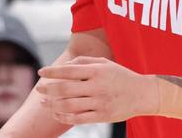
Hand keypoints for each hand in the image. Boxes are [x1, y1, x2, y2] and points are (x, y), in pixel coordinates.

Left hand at [36, 56, 157, 124]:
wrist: (142, 94)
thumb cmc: (120, 75)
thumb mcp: (105, 63)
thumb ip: (84, 61)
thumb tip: (64, 66)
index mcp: (97, 71)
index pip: (69, 70)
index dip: (52, 71)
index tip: (41, 72)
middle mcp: (97, 86)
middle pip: (65, 89)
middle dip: (48, 89)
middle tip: (39, 88)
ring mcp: (100, 103)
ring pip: (69, 105)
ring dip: (52, 105)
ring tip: (44, 103)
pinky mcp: (102, 116)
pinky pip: (78, 118)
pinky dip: (63, 117)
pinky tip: (56, 114)